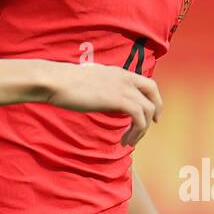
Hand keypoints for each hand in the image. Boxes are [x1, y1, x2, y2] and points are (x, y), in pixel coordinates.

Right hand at [43, 63, 161, 146]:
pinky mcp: (118, 99)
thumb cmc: (65, 83)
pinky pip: (139, 117)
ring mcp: (122, 88)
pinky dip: (136, 131)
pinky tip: (124, 140)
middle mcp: (124, 78)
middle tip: (152, 124)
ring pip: (147, 109)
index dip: (152, 97)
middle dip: (156, 109)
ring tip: (129, 141)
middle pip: (153, 91)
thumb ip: (101, 88)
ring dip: (142, 129)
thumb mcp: (89, 82)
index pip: (145, 82)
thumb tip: (101, 97)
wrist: (57, 81)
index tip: (150, 113)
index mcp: (118, 72)